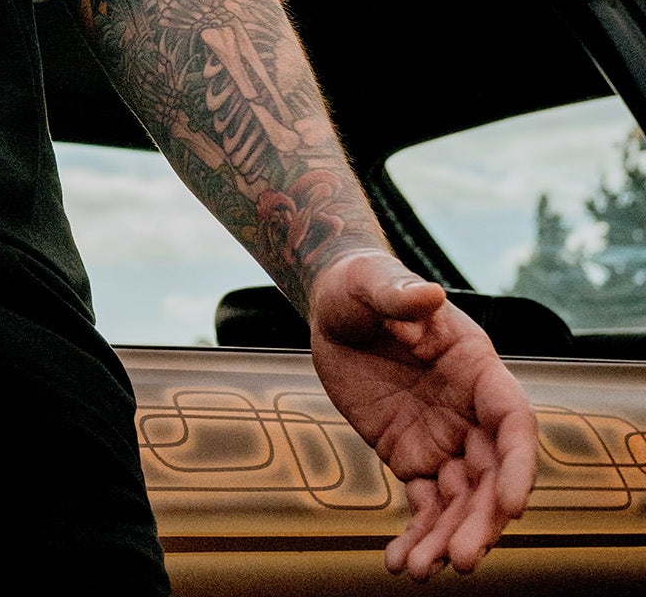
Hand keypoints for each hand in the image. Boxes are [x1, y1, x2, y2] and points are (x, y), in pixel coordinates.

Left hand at [307, 250, 538, 578]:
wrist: (333, 306)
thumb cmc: (362, 285)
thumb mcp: (373, 284)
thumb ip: (401, 295)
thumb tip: (429, 294)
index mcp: (476, 369)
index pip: (513, 424)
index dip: (519, 466)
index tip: (513, 506)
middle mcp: (469, 412)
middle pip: (490, 476)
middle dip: (482, 521)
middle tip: (462, 560)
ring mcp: (443, 439)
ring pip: (459, 500)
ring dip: (447, 538)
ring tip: (421, 570)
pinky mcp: (411, 456)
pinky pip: (423, 503)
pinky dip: (416, 534)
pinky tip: (399, 563)